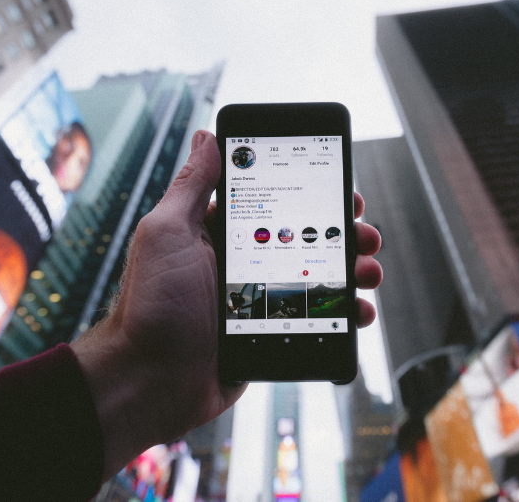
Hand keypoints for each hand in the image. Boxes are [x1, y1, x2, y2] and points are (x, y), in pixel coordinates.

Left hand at [72, 130, 381, 479]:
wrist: (150, 381)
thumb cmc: (151, 304)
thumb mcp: (167, 233)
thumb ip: (192, 186)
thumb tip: (207, 136)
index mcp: (222, 234)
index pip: (277, 203)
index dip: (313, 194)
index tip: (341, 188)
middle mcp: (245, 263)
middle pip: (307, 239)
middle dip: (343, 232)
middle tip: (365, 232)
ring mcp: (261, 299)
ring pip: (319, 278)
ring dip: (352, 270)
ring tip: (369, 271)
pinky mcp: (272, 333)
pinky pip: (317, 319)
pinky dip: (342, 315)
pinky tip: (358, 311)